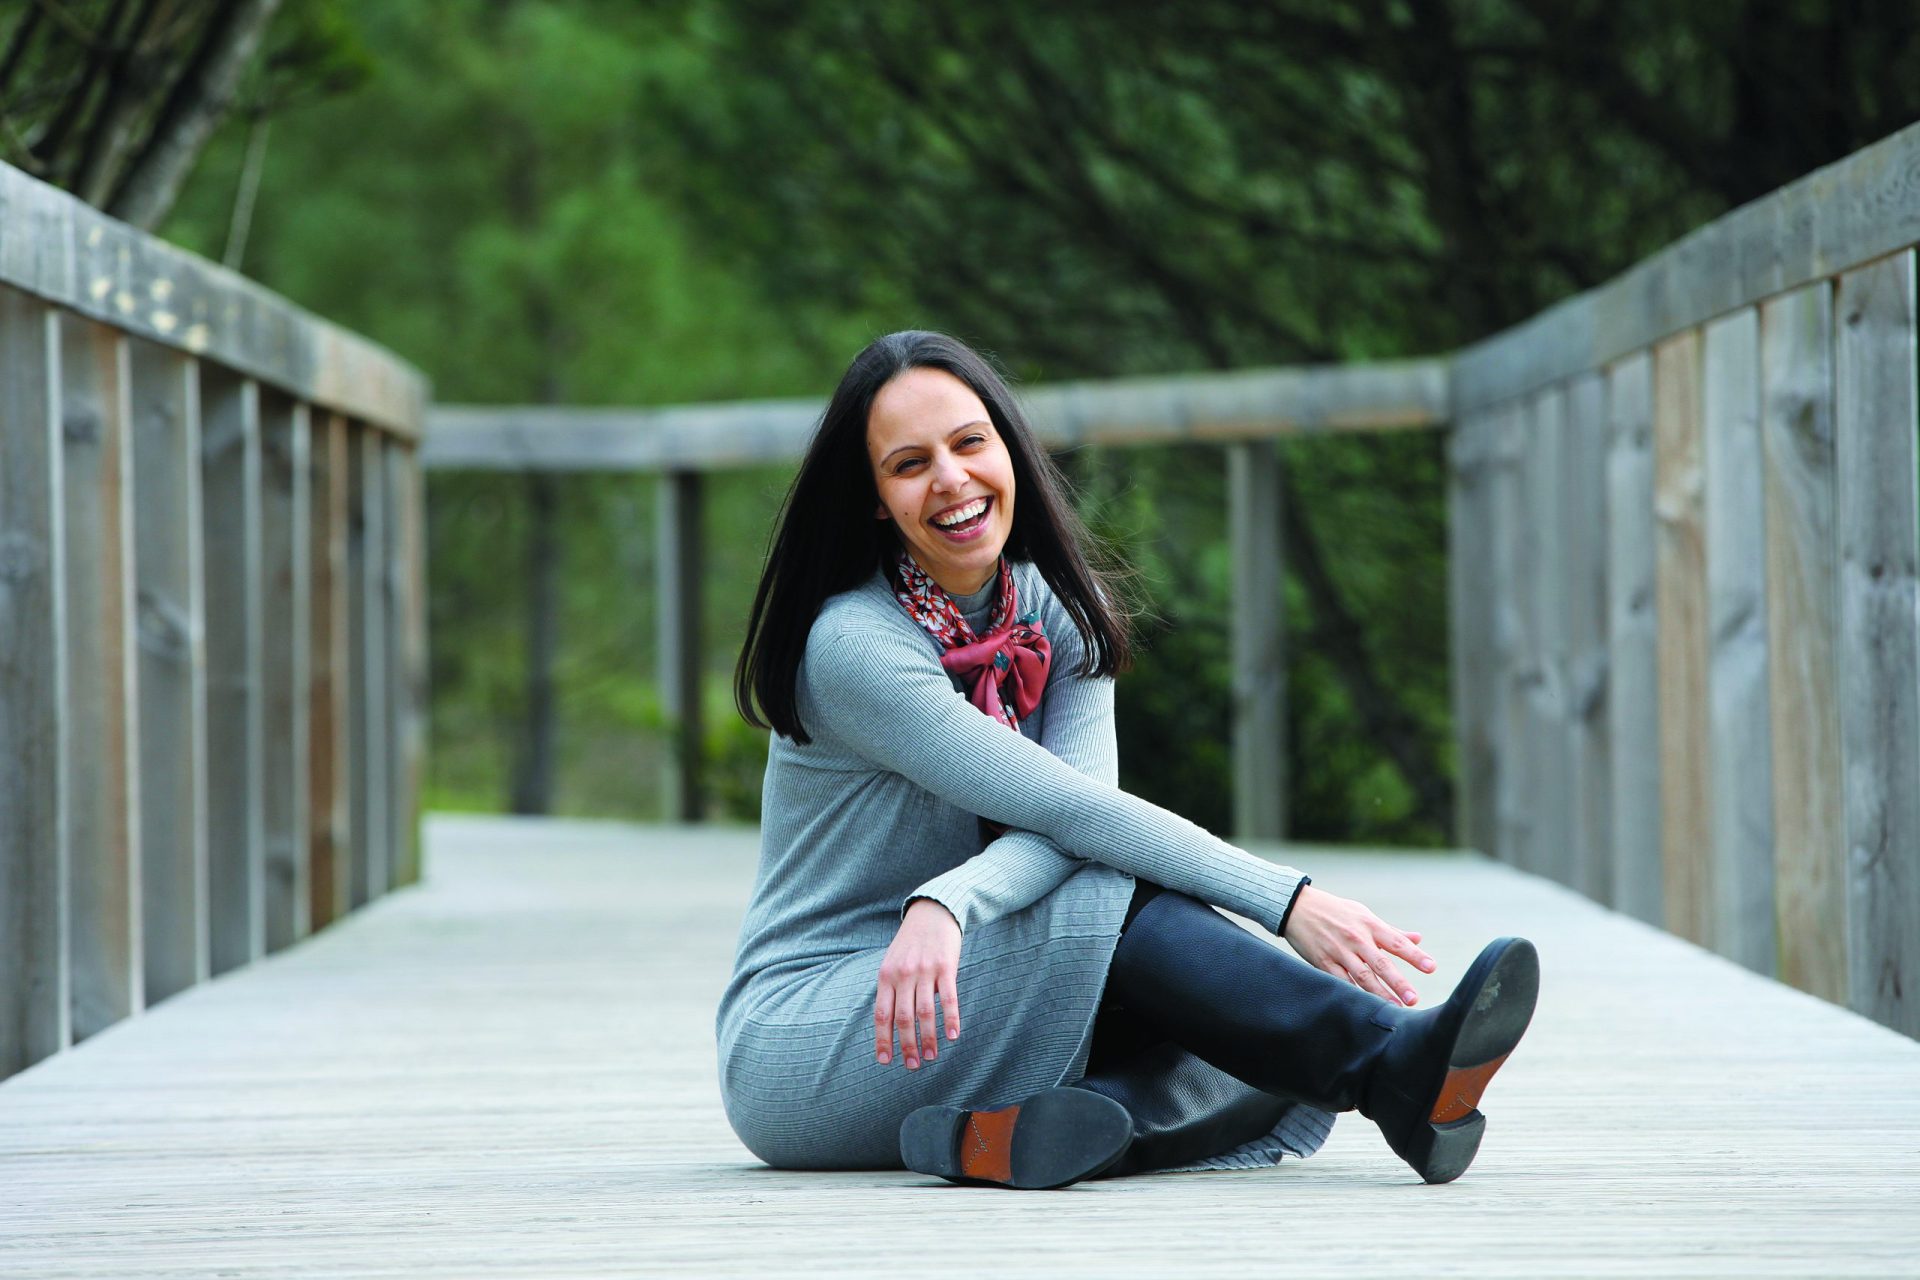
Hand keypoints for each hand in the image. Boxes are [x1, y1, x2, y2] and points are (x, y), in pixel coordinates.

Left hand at [875, 898, 961, 1068]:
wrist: (933, 912)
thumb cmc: (911, 942)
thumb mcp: (893, 961)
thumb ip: (891, 988)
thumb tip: (891, 1022)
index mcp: (886, 975)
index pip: (882, 1014)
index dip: (883, 1039)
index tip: (885, 1060)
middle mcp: (904, 975)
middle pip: (904, 1018)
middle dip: (907, 1045)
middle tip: (912, 1066)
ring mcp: (925, 971)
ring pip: (925, 1012)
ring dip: (928, 1038)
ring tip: (931, 1056)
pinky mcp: (945, 967)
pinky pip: (948, 998)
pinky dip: (950, 1019)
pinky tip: (953, 1035)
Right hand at [1281, 884, 1434, 1005]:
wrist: (1296, 907)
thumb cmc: (1335, 911)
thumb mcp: (1363, 914)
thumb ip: (1390, 931)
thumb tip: (1418, 938)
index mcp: (1369, 925)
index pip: (1397, 942)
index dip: (1414, 955)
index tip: (1431, 967)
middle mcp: (1356, 938)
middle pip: (1381, 963)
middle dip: (1398, 982)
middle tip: (1413, 999)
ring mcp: (1339, 951)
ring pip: (1362, 976)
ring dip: (1379, 993)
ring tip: (1395, 1007)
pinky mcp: (1323, 962)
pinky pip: (1340, 980)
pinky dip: (1353, 992)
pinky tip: (1363, 1004)